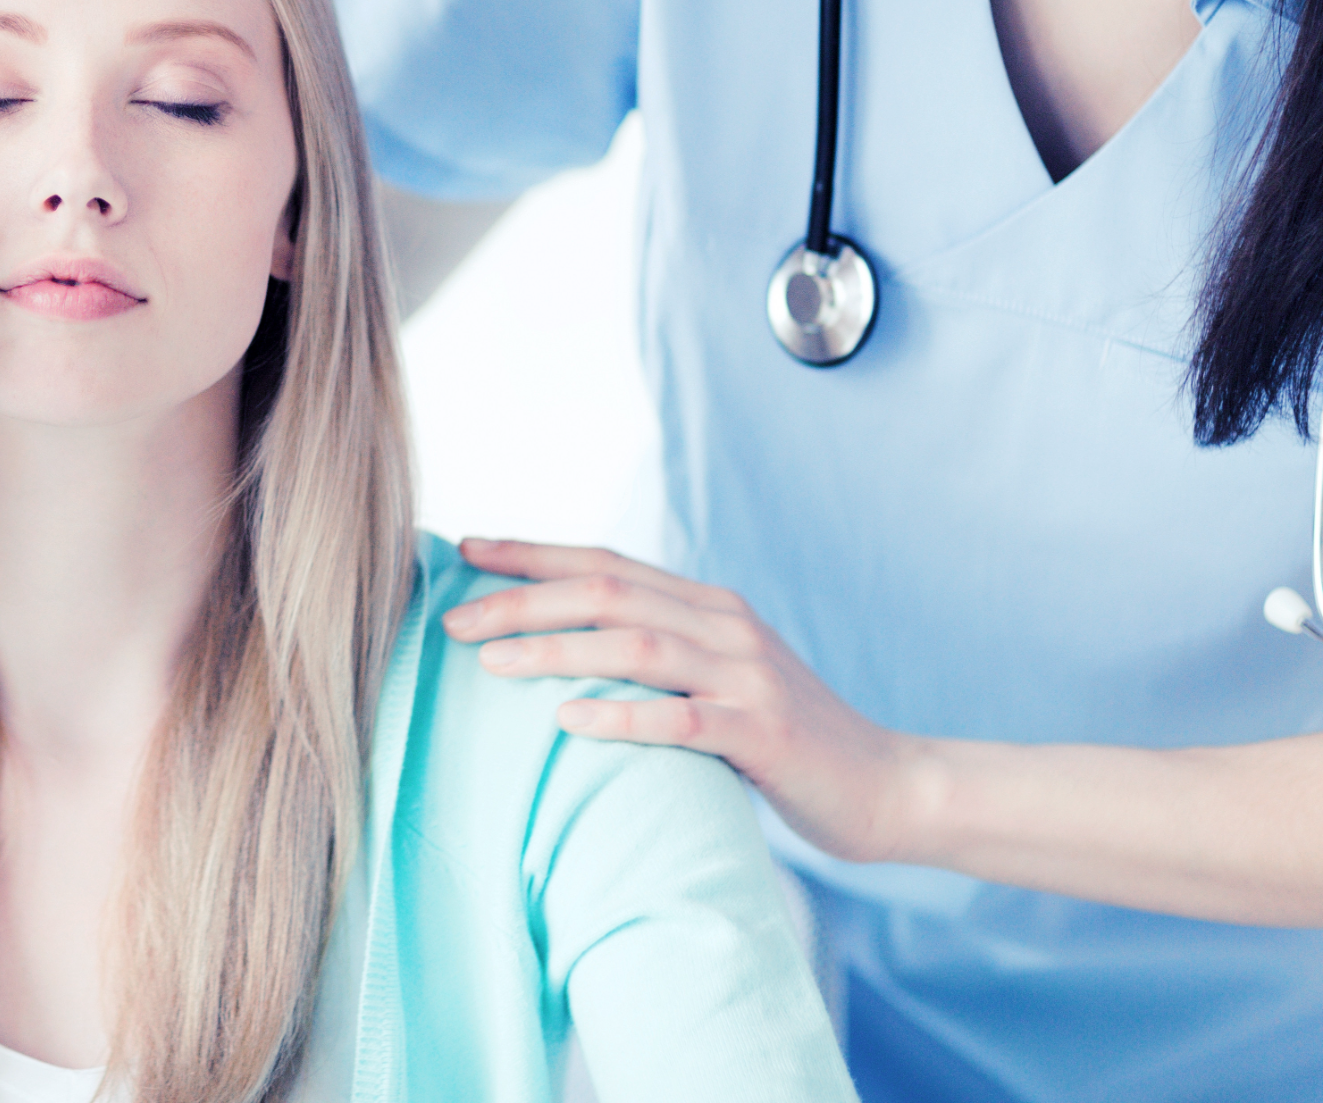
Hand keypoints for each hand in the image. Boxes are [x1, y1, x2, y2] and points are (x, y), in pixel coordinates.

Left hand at [449, 537, 925, 863]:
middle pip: (606, 594)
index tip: (464, 551)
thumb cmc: (780, 740)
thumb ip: (656, 653)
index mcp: (707, 605)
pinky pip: (681, 719)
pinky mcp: (764, 733)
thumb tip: (556, 642)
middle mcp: (724, 626)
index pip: (604, 564)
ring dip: (555, 650)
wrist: (885, 787)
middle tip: (453, 619)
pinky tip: (568, 721)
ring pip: (634, 646)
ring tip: (491, 663)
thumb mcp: (714, 678)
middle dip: (522, 601)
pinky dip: (620, 715)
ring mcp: (747, 677)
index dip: (532, 553)